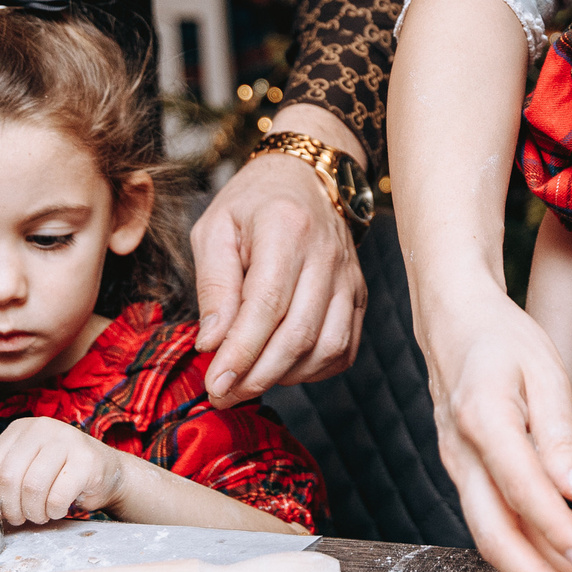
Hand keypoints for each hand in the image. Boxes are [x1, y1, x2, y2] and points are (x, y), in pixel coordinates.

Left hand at [0, 417, 125, 525]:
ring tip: (40, 514)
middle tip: (19, 518)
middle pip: (9, 477)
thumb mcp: (27, 467)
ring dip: (33, 512)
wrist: (105, 472)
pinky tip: (58, 508)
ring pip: (32, 488)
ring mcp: (67, 440)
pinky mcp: (87, 460)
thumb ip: (4, 479)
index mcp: (20, 429)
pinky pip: (57, 496)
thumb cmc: (60, 474)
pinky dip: (54, 511)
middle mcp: (42, 428)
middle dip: (11, 508)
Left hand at [188, 105, 366, 404]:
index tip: (216, 382)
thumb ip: (213, 286)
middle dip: (258, 375)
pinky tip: (283, 366)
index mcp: (285, 228)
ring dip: (286, 376)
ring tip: (249, 379)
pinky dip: (314, 369)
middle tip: (224, 394)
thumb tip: (212, 343)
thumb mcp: (215, 229)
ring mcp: (348, 276)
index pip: (267, 304)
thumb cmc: (253, 203)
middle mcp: (325, 254)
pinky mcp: (359, 294)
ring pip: (327, 346)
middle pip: (299, 333)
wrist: (304, 177)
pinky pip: (345, 347)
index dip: (241, 352)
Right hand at [423, 270, 571, 571]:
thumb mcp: (545, 371)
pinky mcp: (465, 476)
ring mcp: (458, 470)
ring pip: (494, 540)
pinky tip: (565, 563)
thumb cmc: (502, 338)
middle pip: (498, 539)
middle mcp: (462, 456)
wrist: (452, 321)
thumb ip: (560, 437)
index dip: (562, 538)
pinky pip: (493, 525)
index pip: (524, 495)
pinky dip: (529, 553)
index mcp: (483, 422)